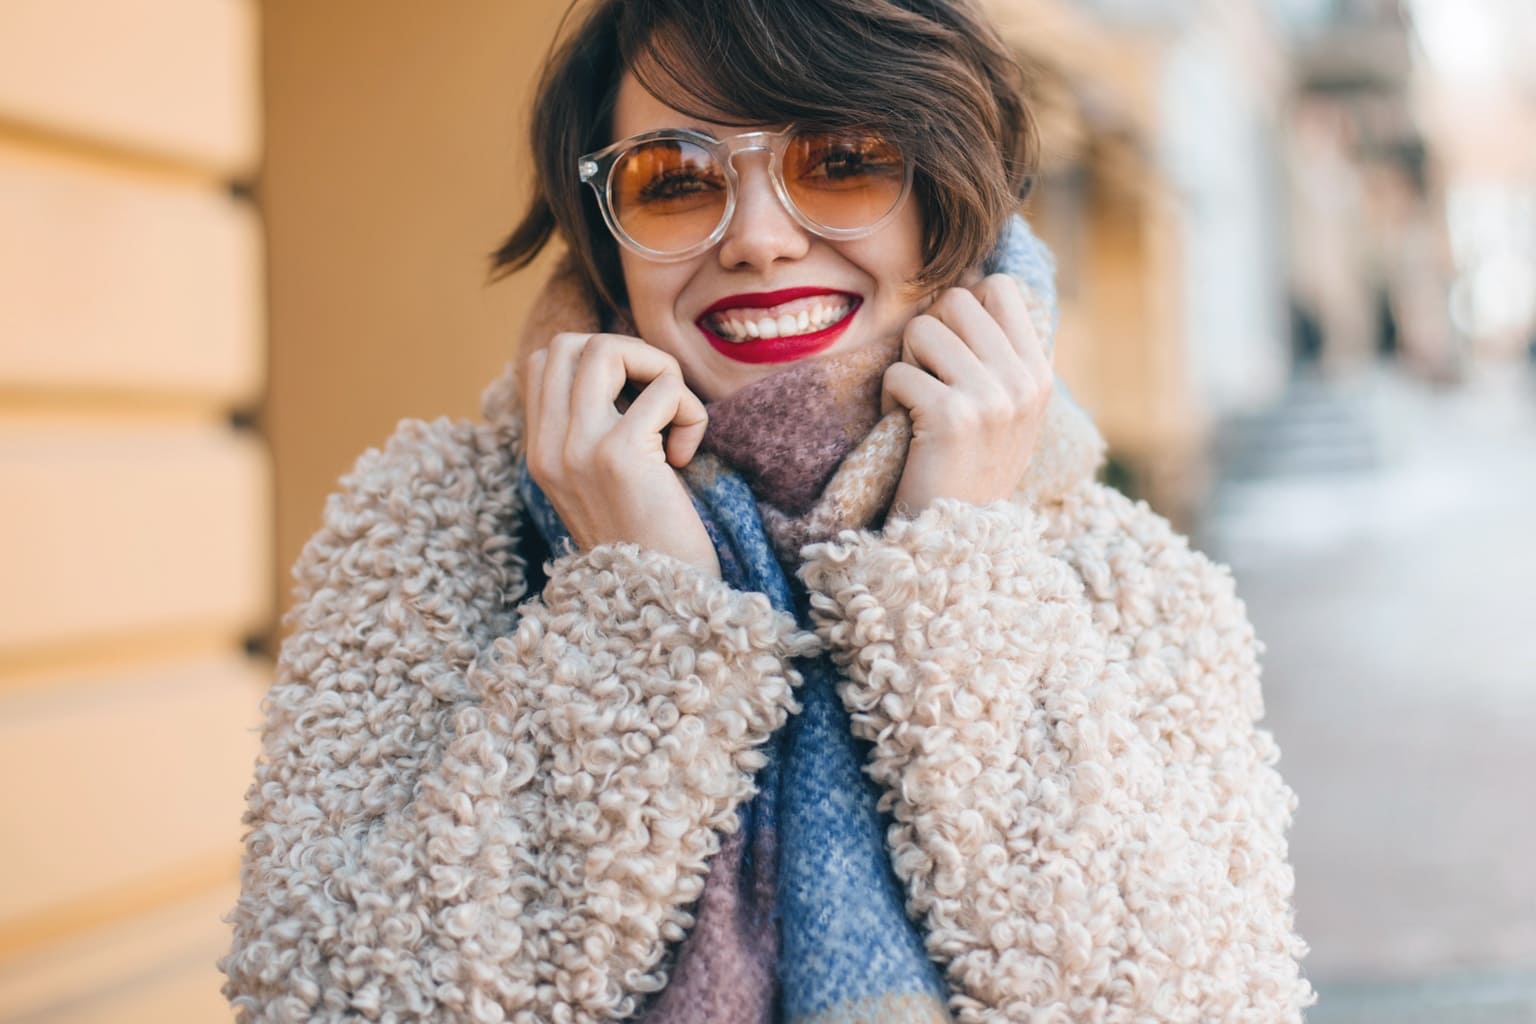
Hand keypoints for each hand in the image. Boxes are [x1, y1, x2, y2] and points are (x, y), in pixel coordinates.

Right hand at [523, 332, 720, 578]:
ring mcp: (579, 449)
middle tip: (658, 401)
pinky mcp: (620, 455)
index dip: (598, 361)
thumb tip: (625, 368)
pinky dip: (690, 412)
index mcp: (540, 453)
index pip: (545, 361)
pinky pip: (664, 389)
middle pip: (570, 343)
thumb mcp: (603, 483)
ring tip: (673, 421)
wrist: (659, 604)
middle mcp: (548, 447)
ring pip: (606, 349)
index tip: (634, 404)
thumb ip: (595, 432)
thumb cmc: (648, 542)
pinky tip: (685, 456)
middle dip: (628, 354)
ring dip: (658, 371)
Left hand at [881, 273, 1052, 516]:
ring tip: (916, 405)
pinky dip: (888, 399)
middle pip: (956, 299)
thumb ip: (998, 356)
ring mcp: (992, 398)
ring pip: (922, 329)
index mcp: (1039, 373)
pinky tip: (904, 429)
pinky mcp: (953, 417)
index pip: (998, 287)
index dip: (961, 308)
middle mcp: (1024, 381)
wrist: (958, 541)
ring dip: (906, 365)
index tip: (951, 351)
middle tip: (927, 379)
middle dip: (928, 334)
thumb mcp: (1005, 412)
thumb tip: (968, 286)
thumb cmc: (967, 471)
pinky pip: (898, 372)